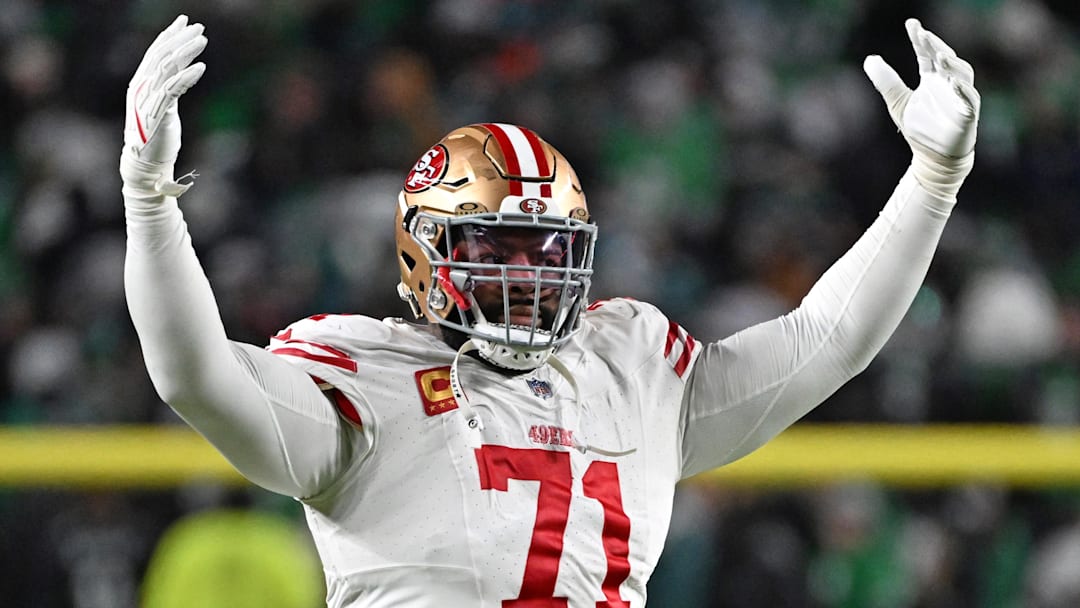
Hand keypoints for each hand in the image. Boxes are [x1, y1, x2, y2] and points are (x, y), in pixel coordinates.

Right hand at [121, 15, 206, 194]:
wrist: (146, 163)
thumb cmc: (156, 136)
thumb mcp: (164, 104)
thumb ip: (171, 85)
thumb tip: (184, 66)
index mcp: (141, 83)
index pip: (155, 52)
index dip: (169, 35)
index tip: (184, 21)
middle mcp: (142, 87)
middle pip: (161, 55)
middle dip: (180, 38)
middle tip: (200, 28)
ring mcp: (148, 100)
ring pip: (167, 67)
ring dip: (186, 52)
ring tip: (203, 41)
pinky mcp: (158, 113)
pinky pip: (173, 89)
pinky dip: (187, 76)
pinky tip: (201, 68)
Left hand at [863, 19, 979, 197]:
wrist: (933, 159)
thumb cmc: (920, 129)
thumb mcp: (898, 102)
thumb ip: (886, 81)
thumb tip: (869, 59)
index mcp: (932, 79)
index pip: (926, 54)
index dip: (920, 39)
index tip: (912, 24)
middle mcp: (948, 84)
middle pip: (944, 59)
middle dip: (935, 46)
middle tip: (923, 34)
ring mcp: (960, 97)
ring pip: (962, 74)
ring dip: (951, 64)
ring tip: (938, 55)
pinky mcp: (968, 114)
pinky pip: (970, 99)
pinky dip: (963, 90)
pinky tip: (952, 81)